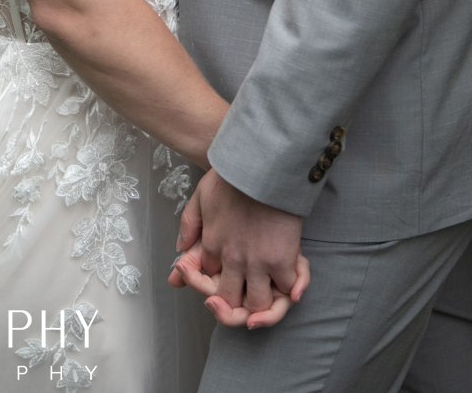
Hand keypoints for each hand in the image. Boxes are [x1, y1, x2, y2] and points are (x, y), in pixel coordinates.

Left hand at [173, 169, 305, 322]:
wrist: (264, 161)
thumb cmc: (235, 174)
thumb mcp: (201, 194)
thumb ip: (189, 224)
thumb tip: (180, 251)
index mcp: (212, 244)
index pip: (207, 280)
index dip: (213, 283)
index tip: (222, 276)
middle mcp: (232, 259)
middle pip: (229, 301)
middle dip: (231, 309)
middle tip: (239, 302)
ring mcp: (257, 262)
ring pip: (256, 305)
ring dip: (261, 308)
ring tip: (265, 300)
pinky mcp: (282, 259)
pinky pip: (286, 290)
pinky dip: (290, 292)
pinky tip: (290, 290)